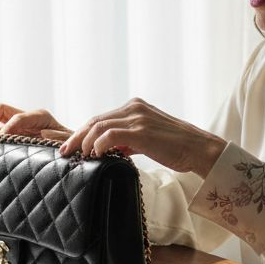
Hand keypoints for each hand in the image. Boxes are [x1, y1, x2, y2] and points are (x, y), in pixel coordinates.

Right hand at [0, 103, 71, 140]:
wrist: (70, 149)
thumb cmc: (69, 144)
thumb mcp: (67, 140)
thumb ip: (57, 136)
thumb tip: (42, 133)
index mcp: (40, 116)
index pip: (18, 117)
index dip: (8, 128)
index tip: (1, 139)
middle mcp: (26, 117)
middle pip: (1, 109)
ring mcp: (18, 124)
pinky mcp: (13, 133)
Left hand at [60, 98, 225, 176]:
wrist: (199, 149)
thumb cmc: (176, 147)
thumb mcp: (148, 139)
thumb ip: (129, 140)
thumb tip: (110, 149)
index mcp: (135, 107)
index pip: (101, 118)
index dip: (83, 132)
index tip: (72, 146)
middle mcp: (134, 108)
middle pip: (95, 120)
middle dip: (77, 137)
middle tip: (65, 152)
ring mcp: (138, 118)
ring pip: (99, 126)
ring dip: (85, 142)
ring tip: (82, 156)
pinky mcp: (142, 131)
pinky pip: (110, 135)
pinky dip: (99, 145)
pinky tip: (96, 155)